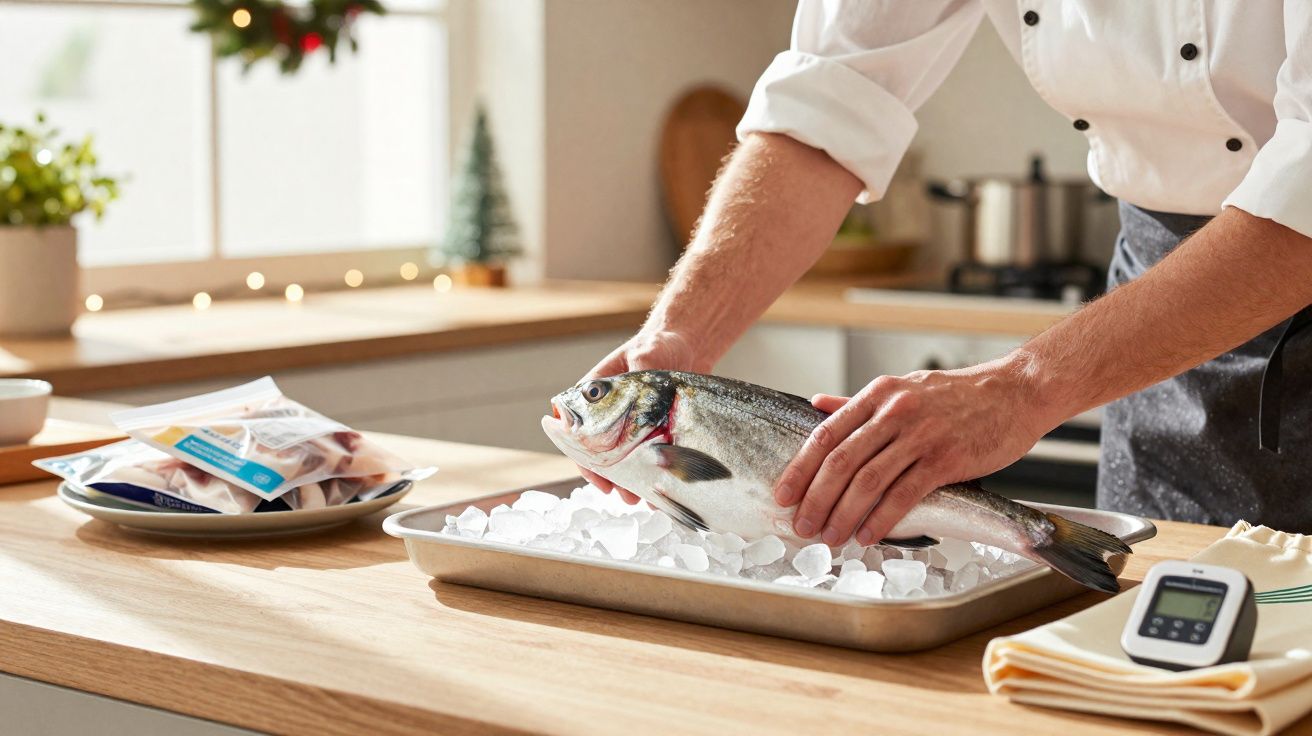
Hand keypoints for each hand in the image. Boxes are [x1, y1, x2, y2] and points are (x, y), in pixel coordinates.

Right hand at [578, 330, 708, 502]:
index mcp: (595, 396)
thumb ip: (640, 366)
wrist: (686, 345)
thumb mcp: (646, 353)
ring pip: (626, 461)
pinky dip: (653, 475)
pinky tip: (660, 491)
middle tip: (624, 496)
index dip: (585, 459)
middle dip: (612, 478)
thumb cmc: (658, 343)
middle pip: (602, 454)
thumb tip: (641, 371)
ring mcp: (632, 425)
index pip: (579, 433)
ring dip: (631, 482)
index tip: (599, 478)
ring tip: (641, 500)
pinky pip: (650, 458)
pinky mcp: (655, 431)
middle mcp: (610, 414)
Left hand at [774, 358, 1053, 545]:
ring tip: (831, 538)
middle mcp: (894, 412)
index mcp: (878, 395)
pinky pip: (904, 494)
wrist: (1015, 393)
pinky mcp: (946, 458)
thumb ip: (859, 404)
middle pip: (841, 461)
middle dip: (816, 499)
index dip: (800, 468)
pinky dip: (882, 518)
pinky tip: (868, 535)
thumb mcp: (903, 390)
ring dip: (843, 515)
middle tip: (802, 526)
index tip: (783, 495)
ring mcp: (920, 434)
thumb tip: (816, 405)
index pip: (826, 434)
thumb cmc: (957, 397)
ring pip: (868, 480)